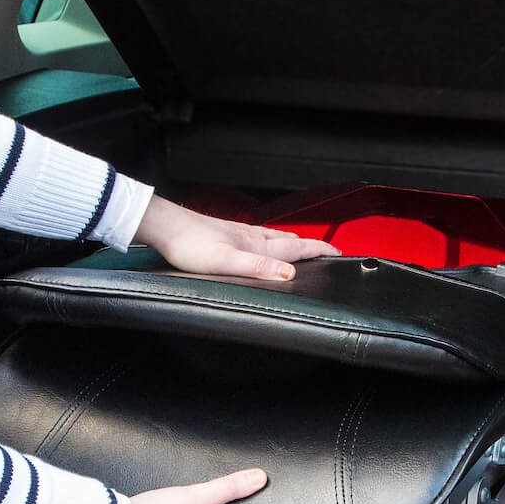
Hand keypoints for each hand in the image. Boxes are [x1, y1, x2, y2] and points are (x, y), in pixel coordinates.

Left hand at [132, 195, 337, 282]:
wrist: (166, 227)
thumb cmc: (189, 245)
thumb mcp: (225, 262)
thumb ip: (258, 268)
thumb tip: (289, 275)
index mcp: (256, 244)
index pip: (297, 248)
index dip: (319, 250)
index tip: (338, 253)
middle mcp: (251, 235)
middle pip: (290, 241)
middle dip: (311, 246)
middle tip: (327, 250)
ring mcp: (239, 233)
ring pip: (274, 237)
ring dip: (293, 242)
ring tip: (303, 246)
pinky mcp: (227, 233)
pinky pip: (259, 236)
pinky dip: (272, 240)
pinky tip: (263, 241)